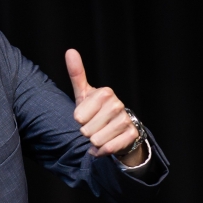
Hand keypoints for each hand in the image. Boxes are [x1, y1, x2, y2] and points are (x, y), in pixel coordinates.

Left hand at [66, 49, 143, 164]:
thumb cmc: (96, 111)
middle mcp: (118, 104)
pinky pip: (109, 148)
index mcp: (105, 93)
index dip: (79, 120)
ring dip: (94, 142)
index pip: (78, 117)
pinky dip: (103, 151)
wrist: (117, 130)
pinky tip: (105, 145)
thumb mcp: (83, 94)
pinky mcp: (132, 134)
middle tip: (94, 126)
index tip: (86, 116)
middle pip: (86, 130)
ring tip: (100, 134)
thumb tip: (70, 51)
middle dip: (86, 132)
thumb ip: (77, 74)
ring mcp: (127, 119)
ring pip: (97, 140)